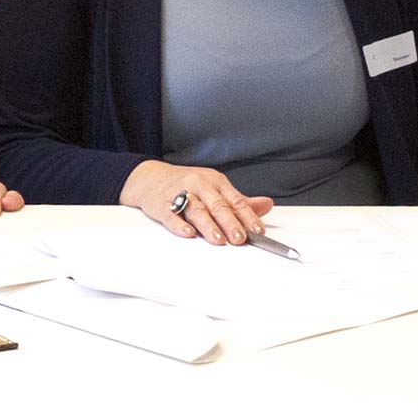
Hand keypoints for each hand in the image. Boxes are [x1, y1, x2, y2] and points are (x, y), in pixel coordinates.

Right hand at [119, 159, 275, 244]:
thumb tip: (267, 205)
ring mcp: (179, 192)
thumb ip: (240, 201)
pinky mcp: (161, 203)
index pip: (235, 200)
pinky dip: (179, 224)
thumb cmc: (187, 185)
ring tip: (218, 240)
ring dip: (208, 225)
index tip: (258, 230)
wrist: (150, 177)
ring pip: (196, 209)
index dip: (248, 216)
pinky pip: (170, 214)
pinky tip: (188, 232)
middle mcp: (199, 184)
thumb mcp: (215, 188)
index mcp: (215, 181)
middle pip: (217, 205)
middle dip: (230, 222)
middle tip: (240, 238)